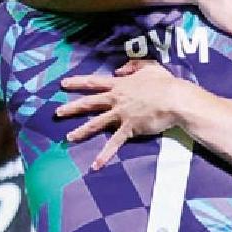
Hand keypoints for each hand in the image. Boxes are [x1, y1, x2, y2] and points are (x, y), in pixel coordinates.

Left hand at [59, 62, 192, 168]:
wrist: (174, 99)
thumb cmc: (165, 83)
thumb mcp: (149, 67)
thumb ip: (133, 66)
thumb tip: (119, 70)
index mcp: (120, 85)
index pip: (94, 82)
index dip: (77, 82)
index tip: (63, 83)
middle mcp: (116, 99)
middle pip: (89, 103)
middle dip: (72, 107)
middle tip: (57, 112)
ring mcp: (121, 115)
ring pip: (96, 123)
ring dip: (81, 131)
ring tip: (68, 137)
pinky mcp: (129, 129)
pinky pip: (114, 144)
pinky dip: (104, 155)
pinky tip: (95, 166)